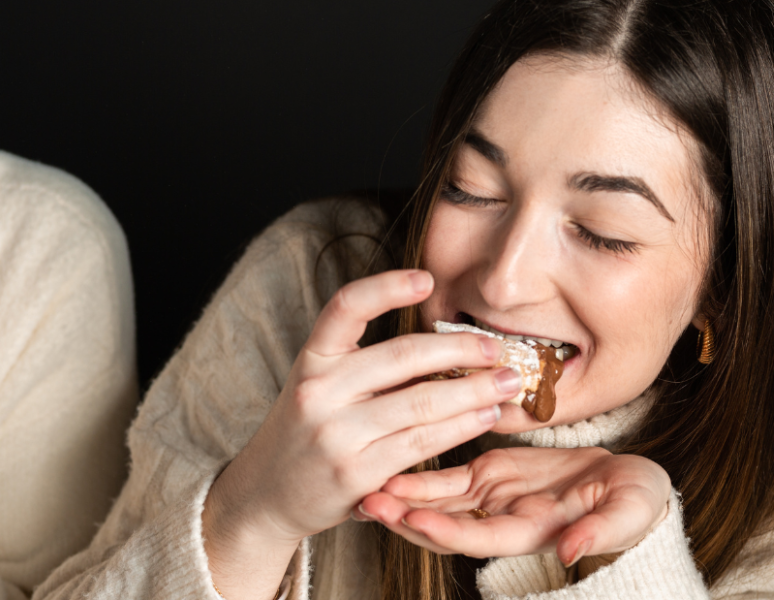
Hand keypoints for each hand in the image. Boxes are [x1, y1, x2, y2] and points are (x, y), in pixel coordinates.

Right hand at [202, 270, 520, 597]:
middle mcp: (319, 390)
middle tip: (496, 347)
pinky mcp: (357, 473)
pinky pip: (421, 443)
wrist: (267, 493)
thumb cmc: (307, 431)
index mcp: (311, 358)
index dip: (387, 287)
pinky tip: (484, 416)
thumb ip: (367, 365)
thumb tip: (445, 343)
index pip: (346, 307)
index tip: (428, 280)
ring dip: (473, 390)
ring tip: (506, 383)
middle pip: (403, 356)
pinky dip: (461, 427)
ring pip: (422, 402)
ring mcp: (336, 434)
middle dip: (459, 348)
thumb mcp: (321, 385)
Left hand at [357, 446, 670, 566]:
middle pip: (443, 526)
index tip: (414, 518)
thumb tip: (569, 551)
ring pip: (436, 503)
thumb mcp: (627, 514)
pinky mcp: (488, 476)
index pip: (479, 537)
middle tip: (368, 502)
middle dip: (404, 517)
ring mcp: (491, 500)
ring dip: (401, 498)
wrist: (631, 487)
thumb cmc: (636, 503)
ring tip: (364, 487)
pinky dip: (417, 476)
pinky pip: (446, 478)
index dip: (446, 530)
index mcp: (531, 533)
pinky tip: (388, 465)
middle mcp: (502, 522)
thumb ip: (600, 532)